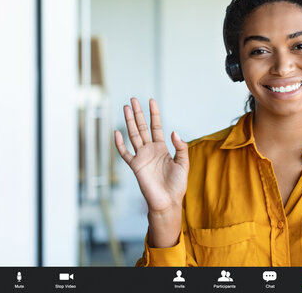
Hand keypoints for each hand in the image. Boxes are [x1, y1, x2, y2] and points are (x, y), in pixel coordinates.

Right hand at [114, 98, 188, 213]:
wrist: (168, 201)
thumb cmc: (177, 185)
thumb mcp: (183, 163)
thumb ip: (181, 147)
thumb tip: (173, 132)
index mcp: (162, 148)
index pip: (156, 126)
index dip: (154, 114)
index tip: (151, 101)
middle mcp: (150, 150)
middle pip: (142, 127)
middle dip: (138, 113)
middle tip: (133, 99)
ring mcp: (142, 157)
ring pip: (133, 135)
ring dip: (129, 122)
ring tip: (125, 108)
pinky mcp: (135, 166)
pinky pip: (125, 153)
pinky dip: (120, 143)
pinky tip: (117, 132)